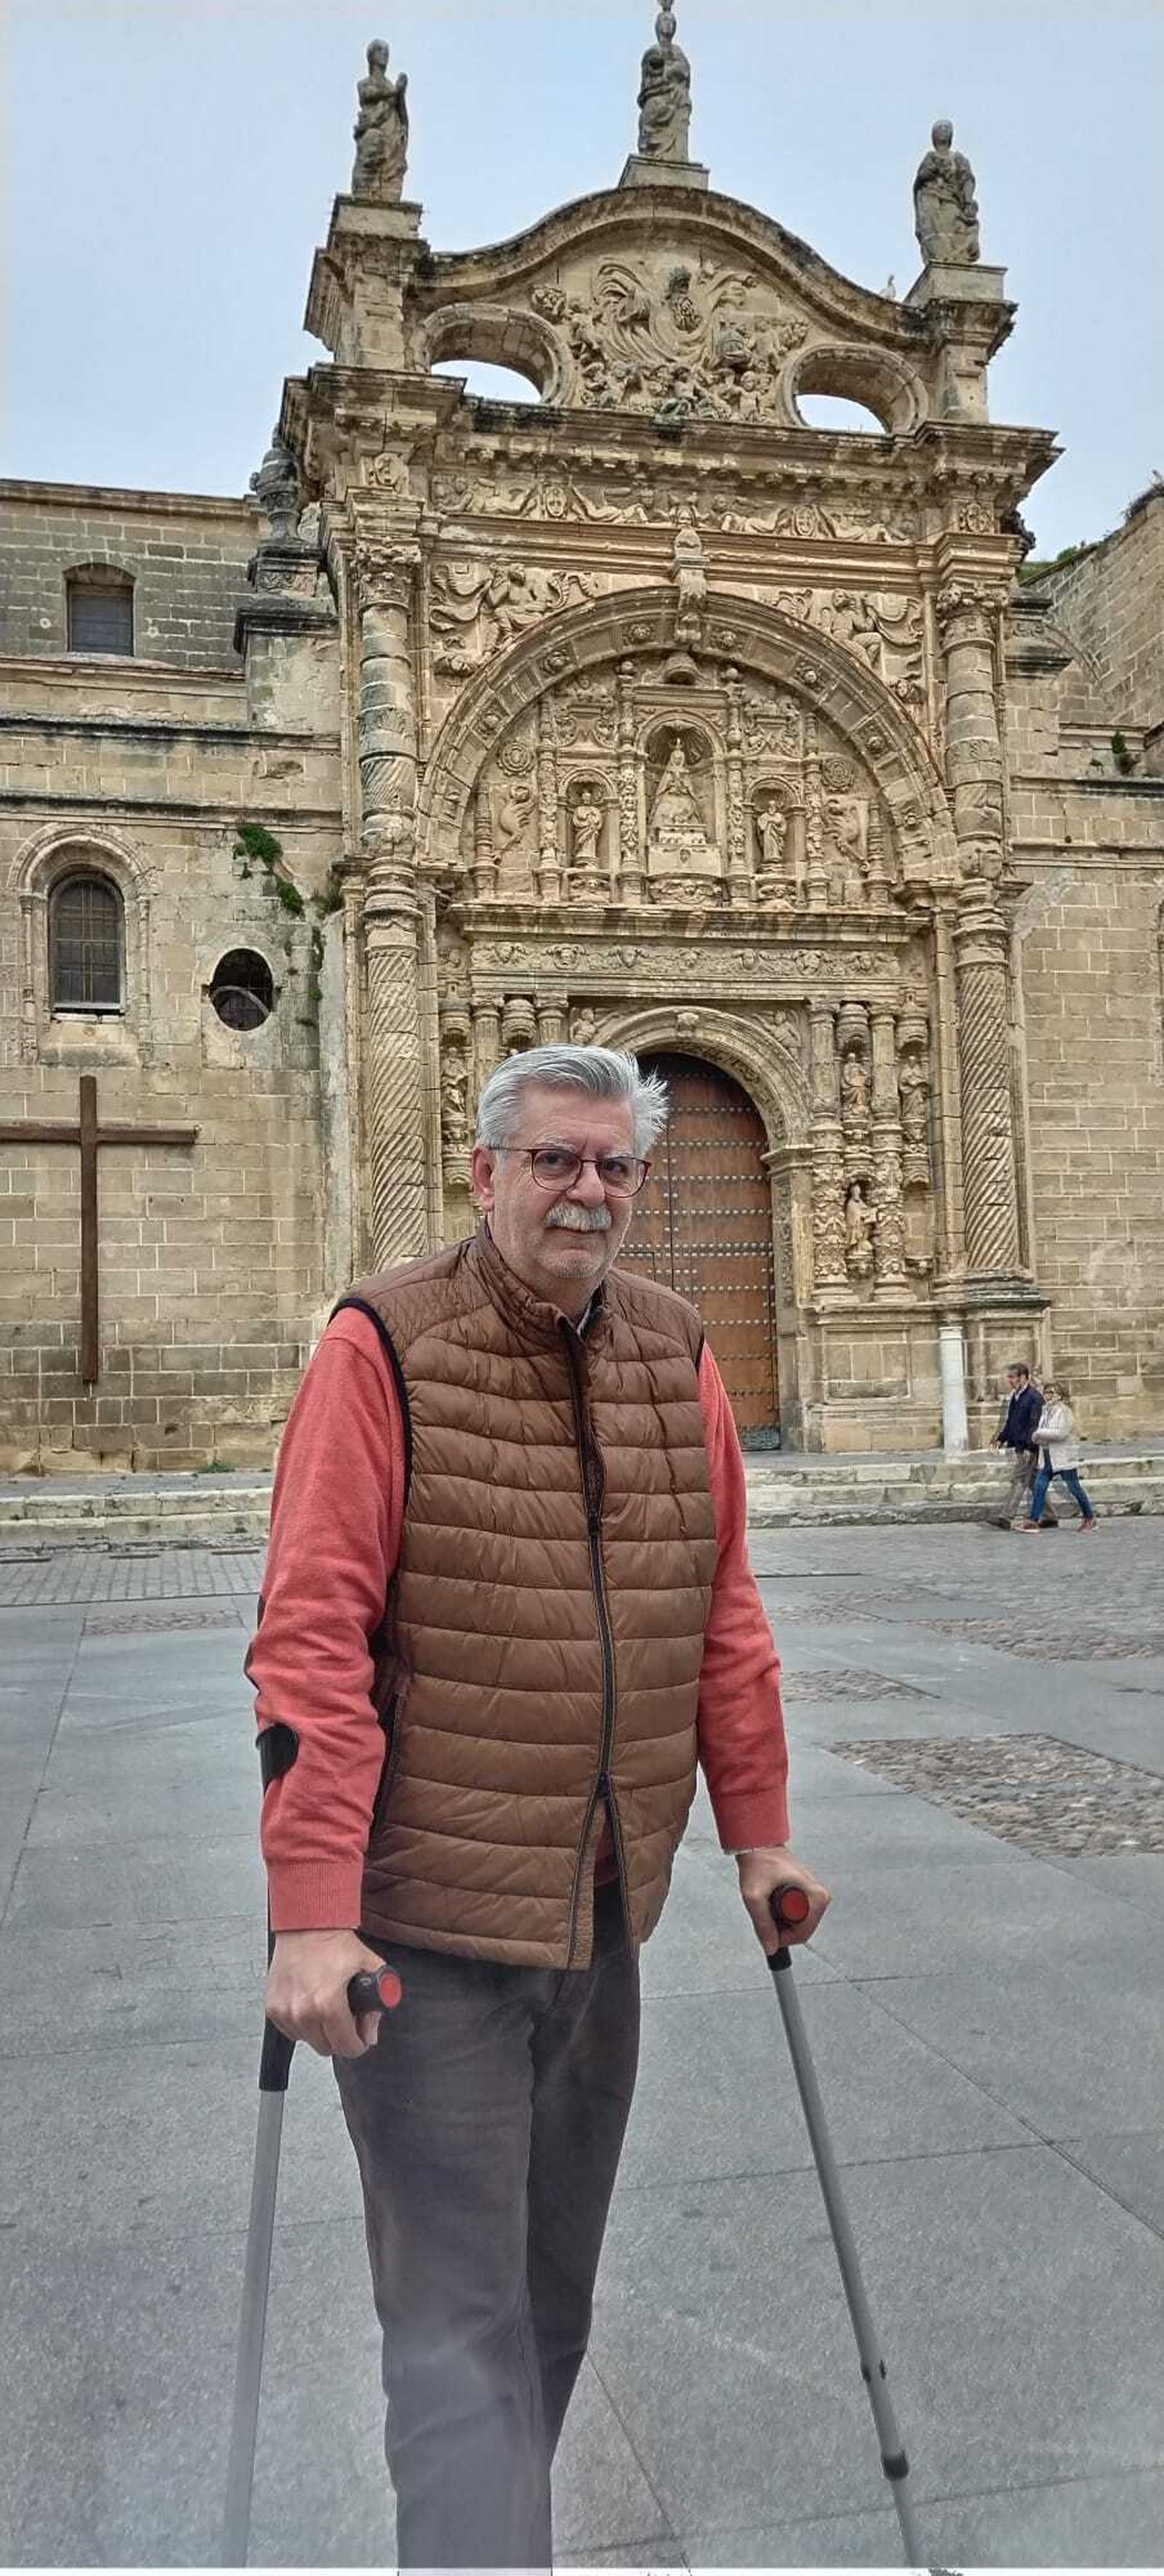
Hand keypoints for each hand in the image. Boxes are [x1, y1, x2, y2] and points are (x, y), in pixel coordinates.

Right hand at [266, 1927, 393, 2059]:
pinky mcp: (272, 2008)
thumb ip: (378, 2003)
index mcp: (328, 2004)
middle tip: (345, 2018)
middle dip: (340, 2037)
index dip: (359, 2043)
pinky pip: (291, 2031)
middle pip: (327, 2048)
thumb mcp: (370, 1966)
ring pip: (308, 2040)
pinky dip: (302, 2024)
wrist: (306, 1924)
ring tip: (326, 2007)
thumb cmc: (334, 1942)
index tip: (360, 2035)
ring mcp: (285, 2011)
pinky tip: (310, 2004)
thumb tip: (370, 2032)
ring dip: (319, 2031)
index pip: (347, 2047)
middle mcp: (303, 2011)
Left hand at [736, 1848, 830, 1958]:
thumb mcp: (754, 1896)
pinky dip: (781, 1913)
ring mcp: (814, 1895)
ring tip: (768, 1900)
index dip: (781, 1936)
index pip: (802, 1934)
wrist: (758, 1845)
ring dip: (779, 1920)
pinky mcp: (807, 1895)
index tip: (767, 1924)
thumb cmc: (758, 1862)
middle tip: (765, 1908)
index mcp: (815, 1896)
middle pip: (801, 1931)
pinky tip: (773, 1899)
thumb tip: (771, 1947)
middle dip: (780, 1927)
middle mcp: (819, 1896)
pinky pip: (795, 1916)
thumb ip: (762, 1924)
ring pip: (797, 1925)